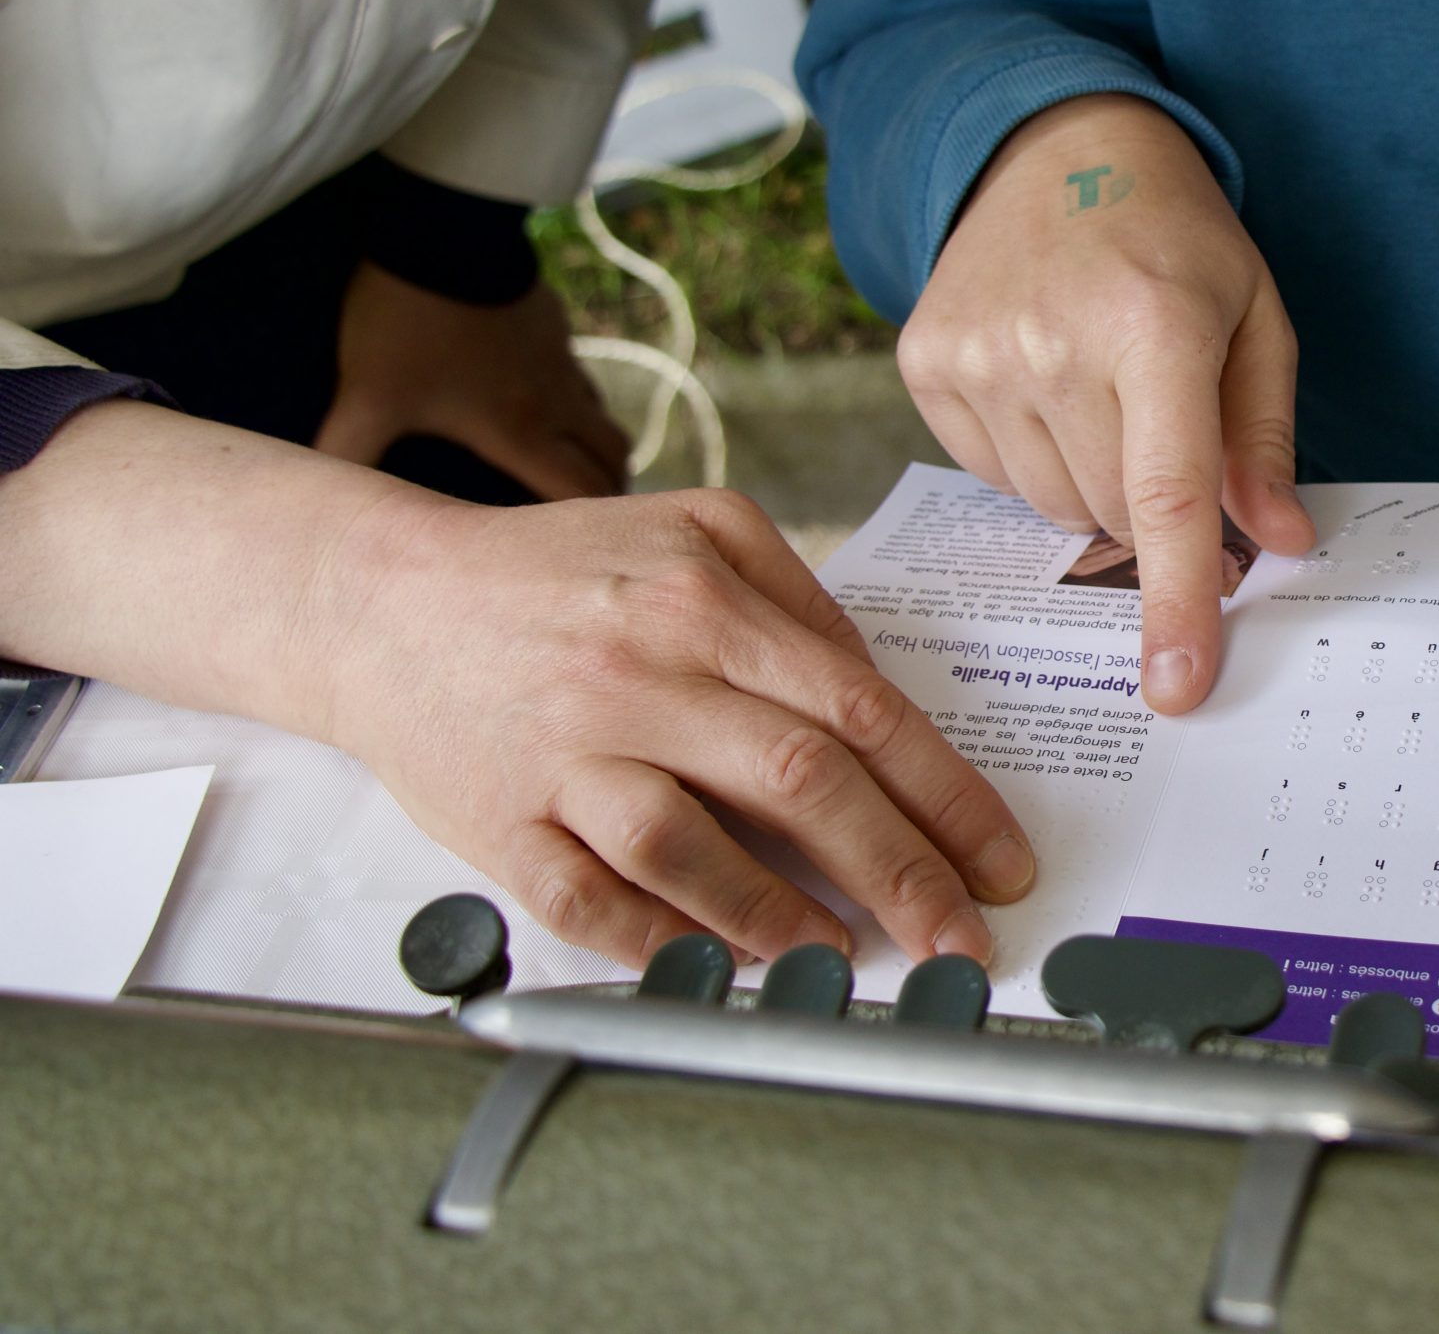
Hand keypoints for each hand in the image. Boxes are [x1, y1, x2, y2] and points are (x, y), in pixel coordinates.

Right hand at [313, 485, 1035, 965]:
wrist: (384, 602)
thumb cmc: (562, 574)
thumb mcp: (697, 531)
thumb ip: (799, 602)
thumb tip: (886, 701)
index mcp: (703, 597)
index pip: (857, 709)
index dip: (943, 795)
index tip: (999, 860)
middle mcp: (639, 672)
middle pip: (798, 781)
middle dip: (900, 872)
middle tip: (960, 939)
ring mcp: (564, 751)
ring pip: (691, 848)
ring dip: (784, 917)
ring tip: (849, 956)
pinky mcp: (498, 820)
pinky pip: (589, 899)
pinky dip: (664, 941)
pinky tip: (729, 961)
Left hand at [316, 261, 630, 499]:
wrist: (439, 232)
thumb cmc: (406, 321)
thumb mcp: (365, 395)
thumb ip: (345, 452)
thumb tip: (312, 504)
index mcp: (520, 431)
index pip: (581, 494)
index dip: (590, 529)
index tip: (583, 550)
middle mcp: (556, 402)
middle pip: (612, 459)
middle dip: (609, 493)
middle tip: (592, 523)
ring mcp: (562, 361)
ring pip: (604, 419)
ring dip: (597, 450)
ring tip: (576, 471)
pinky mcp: (556, 328)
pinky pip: (581, 379)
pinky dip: (577, 405)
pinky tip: (546, 405)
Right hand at [898, 94, 1316, 712]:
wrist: (1050, 144)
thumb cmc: (1173, 236)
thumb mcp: (1254, 315)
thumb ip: (1264, 438)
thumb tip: (1275, 544)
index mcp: (1156, 326)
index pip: (1167, 496)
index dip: (1180, 601)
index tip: (1179, 687)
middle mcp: (1053, 344)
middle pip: (1113, 514)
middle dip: (1150, 498)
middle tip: (1158, 414)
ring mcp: (976, 356)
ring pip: (1052, 508)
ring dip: (1089, 478)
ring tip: (1097, 385)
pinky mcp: (923, 364)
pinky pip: (993, 478)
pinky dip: (1032, 454)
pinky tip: (1043, 379)